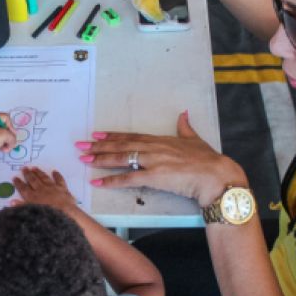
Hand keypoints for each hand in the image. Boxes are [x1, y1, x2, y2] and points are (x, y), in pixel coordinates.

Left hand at [0, 112, 16, 155]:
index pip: (5, 117)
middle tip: (10, 143)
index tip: (12, 136)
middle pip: (2, 126)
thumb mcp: (5, 136)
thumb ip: (12, 137)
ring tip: (5, 149)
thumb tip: (13, 141)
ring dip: (3, 141)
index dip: (11, 126)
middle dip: (8, 136)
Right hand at [11, 167, 78, 213]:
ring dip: (39, 173)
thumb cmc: (46, 218)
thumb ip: (21, 207)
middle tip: (24, 168)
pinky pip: (59, 180)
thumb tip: (12, 202)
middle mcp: (41, 190)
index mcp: (32, 197)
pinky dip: (57, 175)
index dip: (18, 183)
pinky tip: (54, 171)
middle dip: (28, 174)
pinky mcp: (63, 189)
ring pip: (44, 178)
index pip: (23, 189)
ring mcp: (52, 188)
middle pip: (33, 180)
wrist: (63, 215)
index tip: (15, 177)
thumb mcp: (30, 214)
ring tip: (34, 168)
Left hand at [77, 111, 245, 205]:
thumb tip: (183, 113)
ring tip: (84, 160)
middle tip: (80, 146)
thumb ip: (185, 127)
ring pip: (121, 158)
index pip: (131, 137)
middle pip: (121, 145)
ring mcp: (152, 161)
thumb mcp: (194, 139)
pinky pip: (128, 179)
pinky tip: (98, 182)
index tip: (97, 134)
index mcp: (160, 140)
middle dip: (98, 146)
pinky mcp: (154, 176)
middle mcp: (153, 148)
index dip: (112, 136)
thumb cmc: (207, 160)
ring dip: (100, 159)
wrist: (215, 174)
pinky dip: (111, 181)